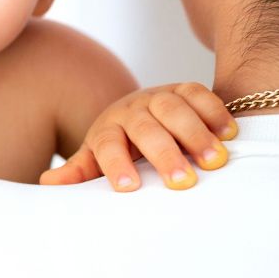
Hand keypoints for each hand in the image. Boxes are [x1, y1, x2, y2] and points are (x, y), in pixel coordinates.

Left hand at [40, 82, 237, 190]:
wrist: (138, 112)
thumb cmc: (120, 145)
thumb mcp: (96, 158)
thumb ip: (78, 172)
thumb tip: (48, 183)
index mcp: (107, 129)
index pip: (107, 144)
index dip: (115, 165)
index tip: (128, 188)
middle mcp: (132, 110)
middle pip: (145, 128)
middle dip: (163, 154)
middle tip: (182, 182)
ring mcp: (159, 97)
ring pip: (173, 108)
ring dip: (195, 134)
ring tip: (214, 161)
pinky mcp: (184, 89)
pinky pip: (199, 94)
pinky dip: (214, 111)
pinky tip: (230, 134)